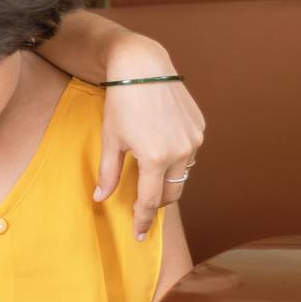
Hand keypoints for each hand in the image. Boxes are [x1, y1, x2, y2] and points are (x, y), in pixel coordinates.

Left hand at [94, 38, 204, 239]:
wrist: (143, 66)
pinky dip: (175, 161)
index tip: (138, 235)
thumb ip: (108, 172)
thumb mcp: (111, 139)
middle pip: (171, 193)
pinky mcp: (199, 128)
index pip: (149, 201)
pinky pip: (189, 155)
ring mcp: (193, 140)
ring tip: (150, 180)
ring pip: (182, 174)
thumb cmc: (121, 102)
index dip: (142, 220)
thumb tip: (101, 198)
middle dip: (156, 203)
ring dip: (167, 181)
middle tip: (142, 208)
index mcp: (154, 158)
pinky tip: (162, 154)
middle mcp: (179, 152)